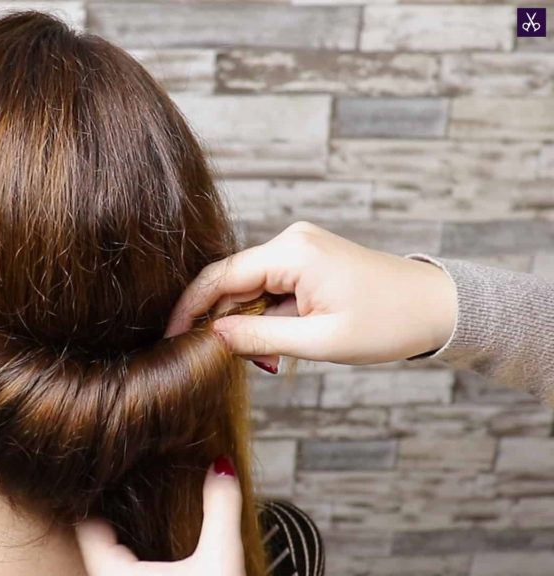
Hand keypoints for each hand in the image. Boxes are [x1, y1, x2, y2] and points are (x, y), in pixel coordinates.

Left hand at [74, 461, 244, 575]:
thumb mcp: (220, 561)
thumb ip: (220, 508)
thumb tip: (220, 463)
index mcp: (113, 574)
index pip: (86, 524)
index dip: (97, 495)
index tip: (110, 470)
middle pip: (94, 543)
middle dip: (109, 516)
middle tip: (126, 483)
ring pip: (105, 566)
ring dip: (118, 544)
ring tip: (135, 514)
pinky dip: (128, 565)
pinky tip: (149, 556)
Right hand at [165, 222, 456, 367]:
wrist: (439, 307)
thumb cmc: (389, 323)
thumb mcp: (320, 341)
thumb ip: (259, 337)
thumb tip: (210, 338)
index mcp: (292, 253)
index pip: (220, 277)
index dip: (189, 309)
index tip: (168, 338)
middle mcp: (291, 240)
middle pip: (231, 280)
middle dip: (219, 320)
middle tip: (212, 360)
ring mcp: (300, 247)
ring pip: (249, 285)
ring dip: (244, 321)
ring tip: (260, 358)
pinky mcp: (308, 259)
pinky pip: (269, 285)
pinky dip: (264, 314)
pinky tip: (273, 342)